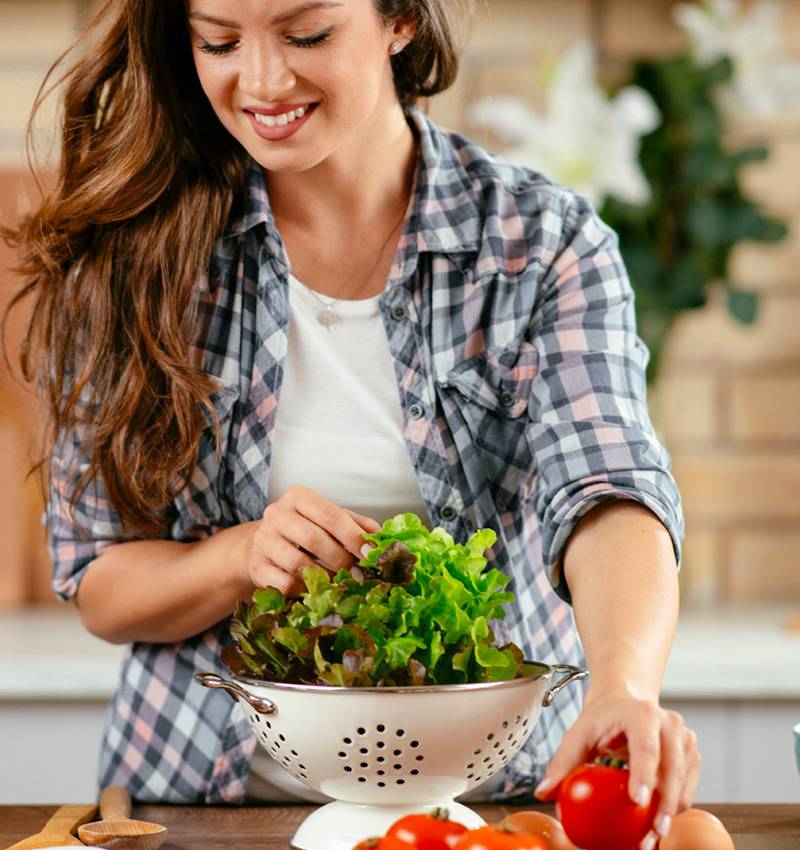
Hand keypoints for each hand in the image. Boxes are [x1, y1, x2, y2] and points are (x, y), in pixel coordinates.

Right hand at [245, 485, 381, 595]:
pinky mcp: (256, 566)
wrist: (263, 544)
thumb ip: (357, 525)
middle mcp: (276, 514)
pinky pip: (285, 584)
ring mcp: (263, 540)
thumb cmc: (305, 530)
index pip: (330, 515)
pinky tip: (316, 590)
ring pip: (298, 564)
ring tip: (340, 583)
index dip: (353, 536)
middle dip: (341, 559)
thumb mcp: (330, 520)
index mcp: (299, 497)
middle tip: (358, 574)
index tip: (370, 554)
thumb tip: (384, 539)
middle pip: (314, 539)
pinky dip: (306, 591)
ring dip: (325, 578)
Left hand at [534, 687, 700, 847]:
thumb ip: (563, 762)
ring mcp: (684, 737)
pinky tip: (659, 821)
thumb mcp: (579, 733)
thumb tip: (543, 792)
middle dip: (665, 802)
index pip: (646, 747)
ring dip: (672, 809)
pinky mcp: (692, 753)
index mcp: (642, 713)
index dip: (645, 774)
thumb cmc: (602, 717)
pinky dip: (677, 804)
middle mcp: (669, 723)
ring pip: (684, 780)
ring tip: (655, 834)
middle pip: (672, 767)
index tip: (639, 801)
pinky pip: (689, 785)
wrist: (625, 700)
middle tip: (653, 832)